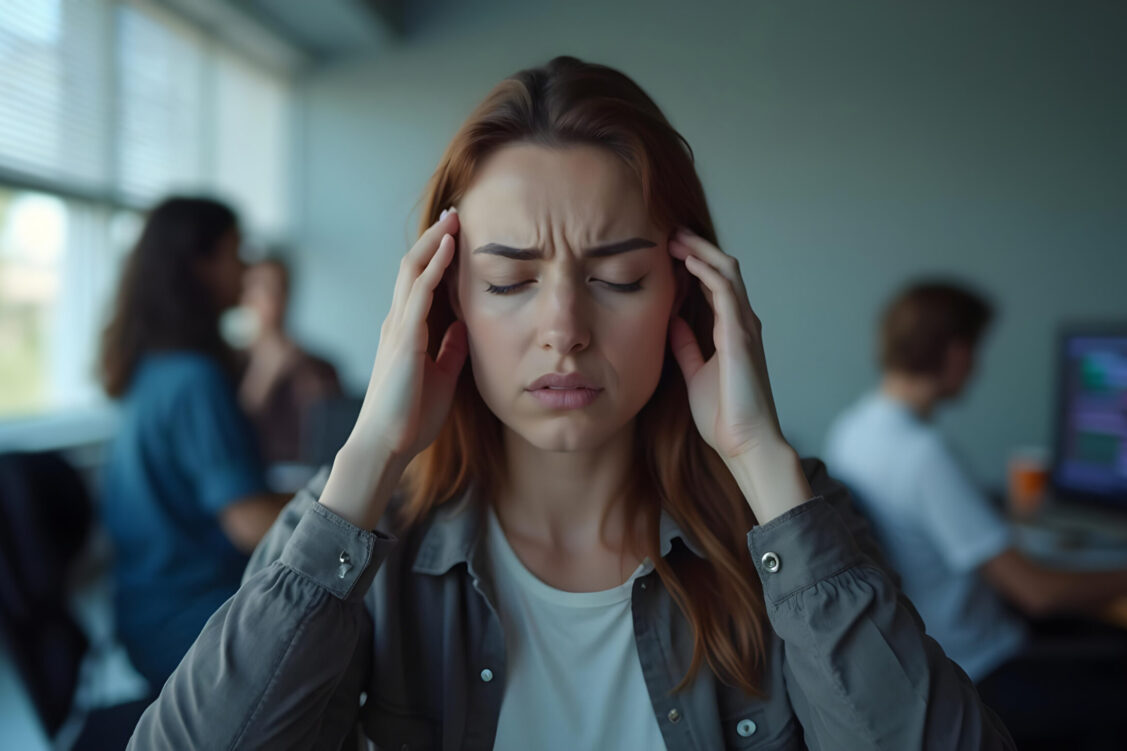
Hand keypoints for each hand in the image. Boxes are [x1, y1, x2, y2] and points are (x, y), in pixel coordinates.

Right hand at [347, 207, 467, 463]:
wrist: (386, 446)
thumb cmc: (409, 418)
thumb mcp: (441, 377)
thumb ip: (450, 350)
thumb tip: (464, 326)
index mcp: (405, 332)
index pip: (419, 283)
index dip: (435, 256)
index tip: (454, 235)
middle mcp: (397, 323)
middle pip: (412, 266)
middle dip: (433, 238)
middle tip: (454, 213)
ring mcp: (398, 329)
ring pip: (412, 271)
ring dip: (433, 242)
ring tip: (452, 218)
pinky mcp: (404, 340)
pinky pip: (419, 293)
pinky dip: (434, 267)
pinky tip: (448, 248)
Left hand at [667, 227, 785, 461]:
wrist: (745, 444)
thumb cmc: (725, 416)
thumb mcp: (695, 374)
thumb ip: (687, 347)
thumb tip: (672, 322)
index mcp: (732, 331)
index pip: (716, 285)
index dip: (695, 263)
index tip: (669, 249)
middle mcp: (742, 323)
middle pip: (724, 270)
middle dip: (698, 248)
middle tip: (671, 233)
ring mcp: (745, 327)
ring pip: (728, 273)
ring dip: (701, 252)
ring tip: (676, 238)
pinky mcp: (741, 337)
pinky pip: (726, 293)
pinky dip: (708, 273)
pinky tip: (689, 261)